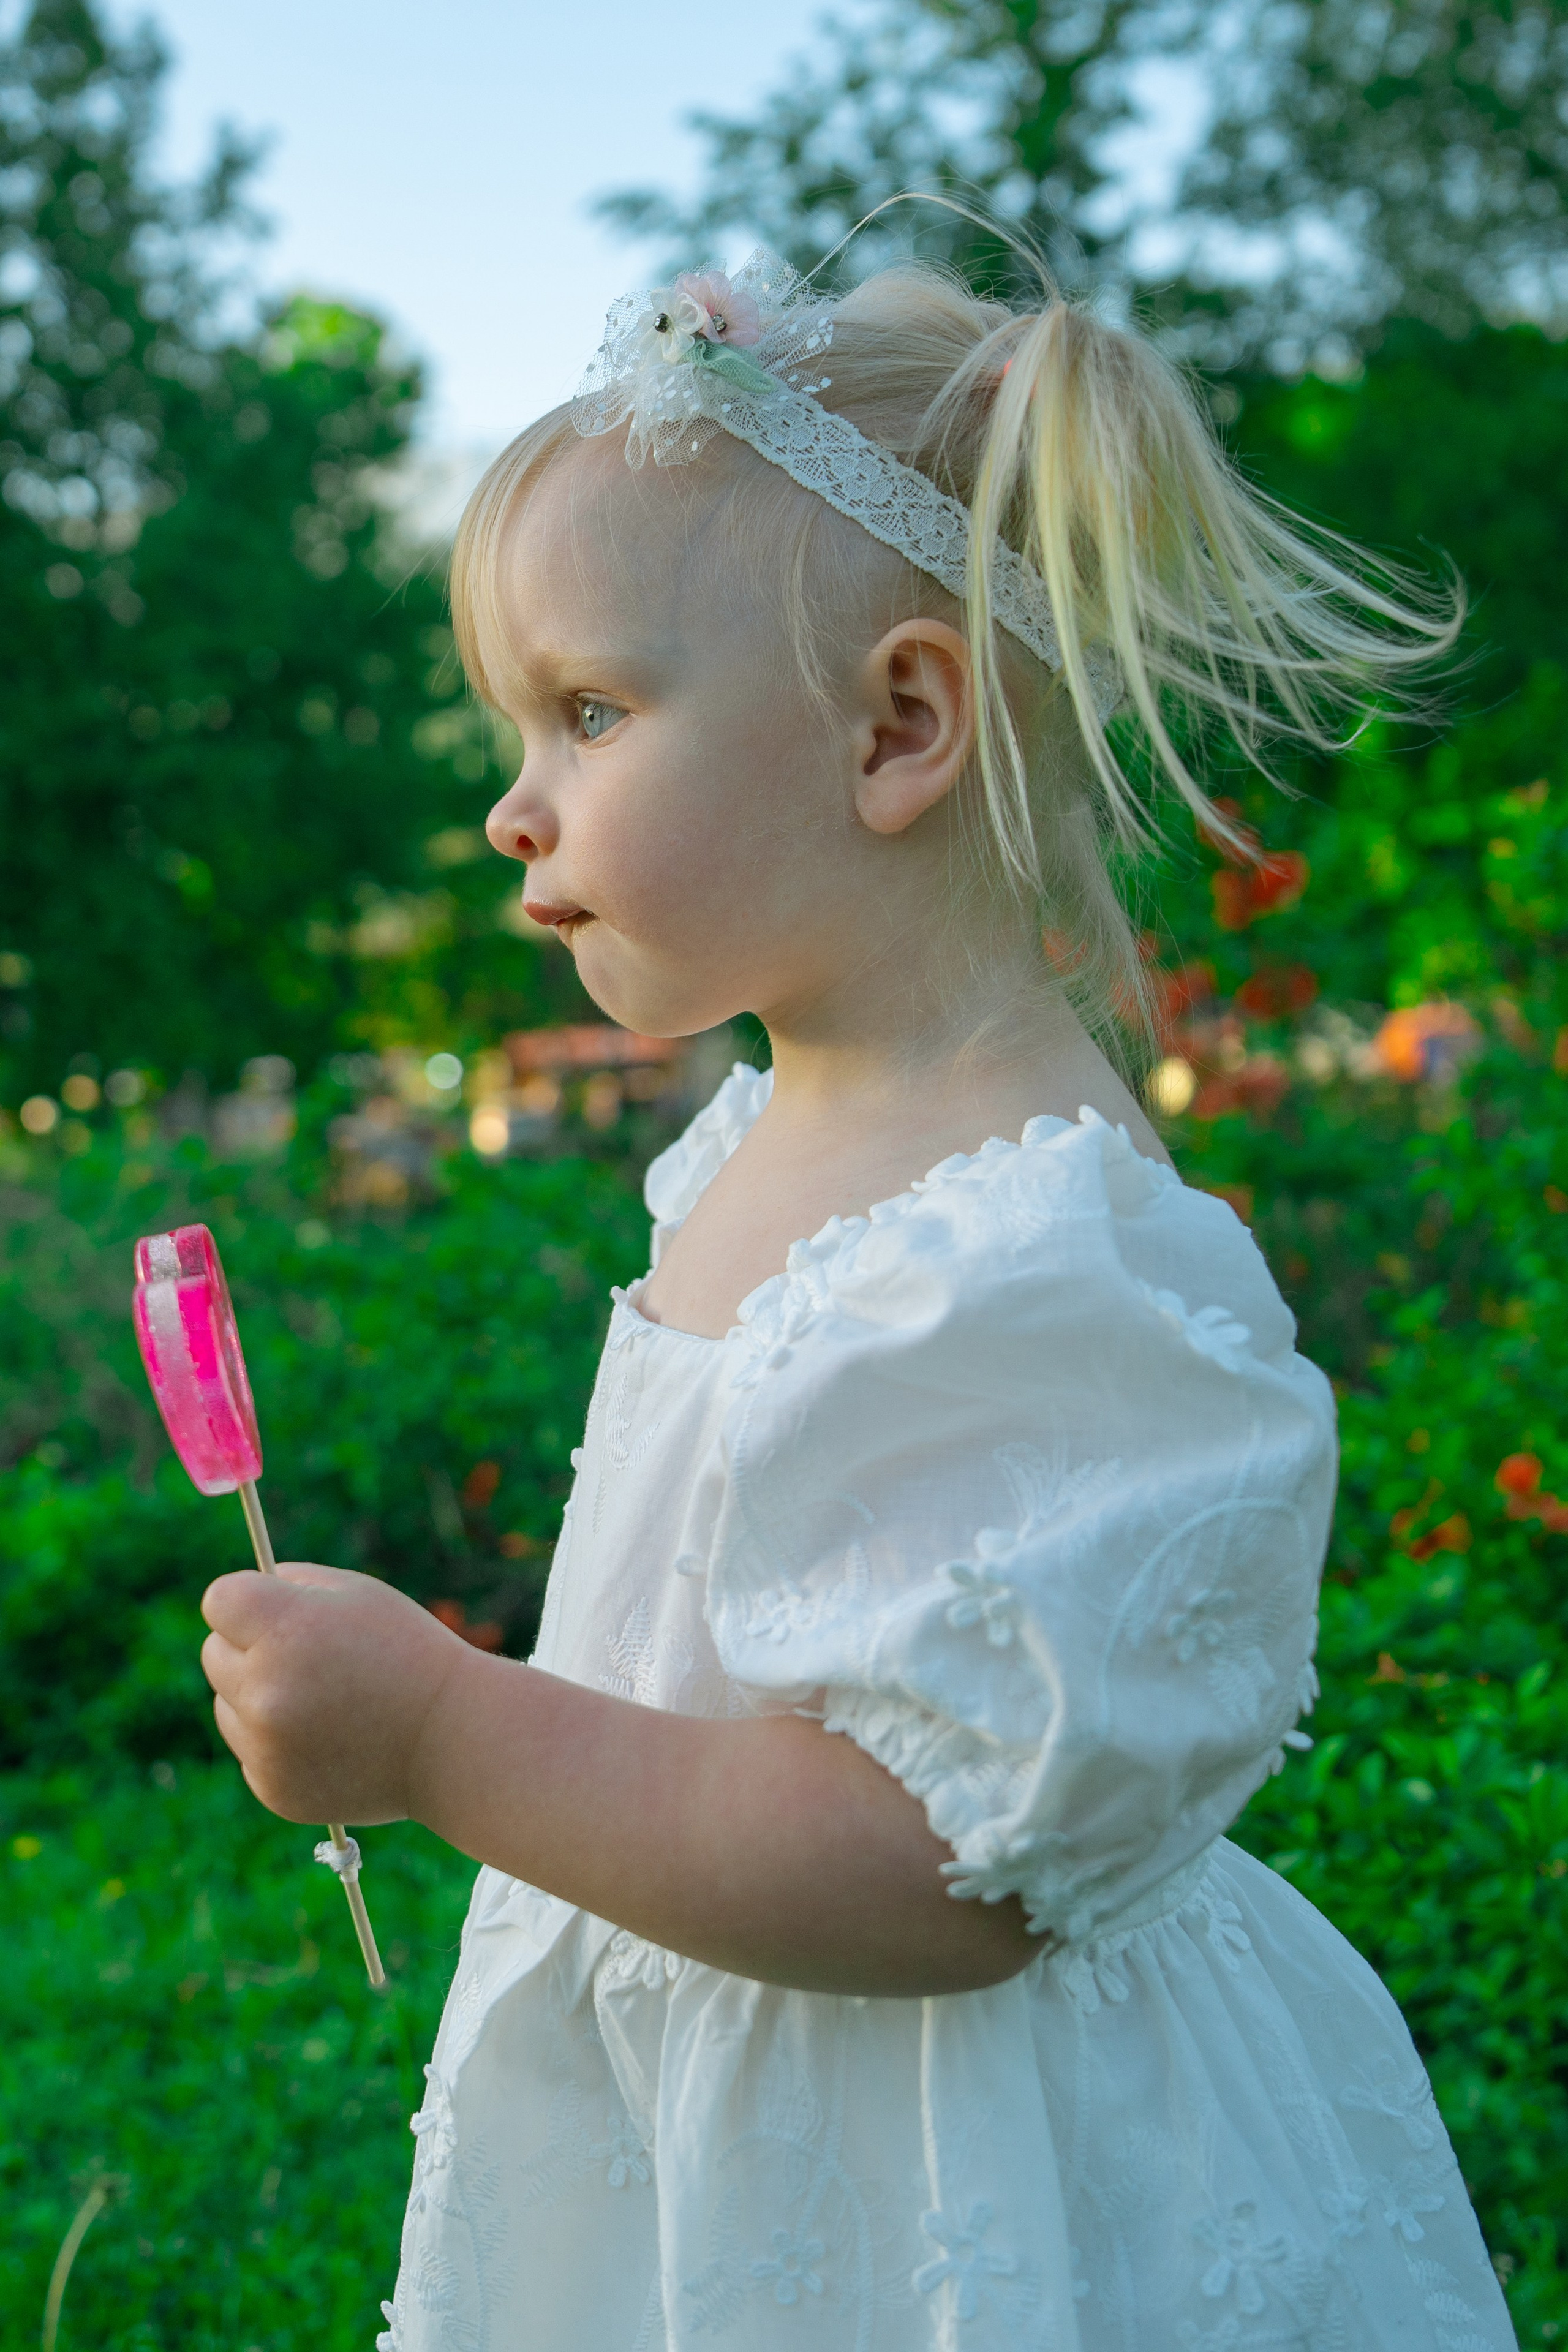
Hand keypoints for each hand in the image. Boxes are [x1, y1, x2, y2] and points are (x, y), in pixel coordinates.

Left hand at [200, 1564, 473, 1825]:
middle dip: (250, 1647)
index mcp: (284, 1628)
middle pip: (214, 1652)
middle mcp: (265, 1689)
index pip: (219, 1601)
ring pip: (226, 1703)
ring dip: (257, 1697)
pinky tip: (327, 1738)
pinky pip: (250, 1749)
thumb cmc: (406, 1652)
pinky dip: (276, 1742)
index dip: (249, 1601)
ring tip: (323, 1701)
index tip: (275, 1610)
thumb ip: (290, 1584)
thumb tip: (237, 1601)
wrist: (451, 1739)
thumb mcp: (356, 1593)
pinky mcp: (272, 1788)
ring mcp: (266, 1745)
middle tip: (306, 1655)